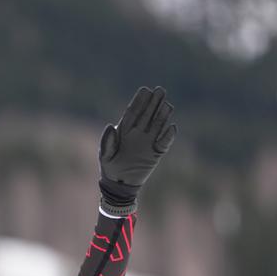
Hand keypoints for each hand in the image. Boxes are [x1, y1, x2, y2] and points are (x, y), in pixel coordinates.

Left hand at [98, 86, 176, 213]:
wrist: (119, 185)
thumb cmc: (109, 168)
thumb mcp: (105, 156)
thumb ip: (107, 141)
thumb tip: (110, 126)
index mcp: (124, 131)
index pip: (133, 112)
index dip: (139, 101)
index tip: (145, 90)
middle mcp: (137, 133)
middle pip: (147, 115)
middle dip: (153, 103)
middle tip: (160, 90)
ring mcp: (147, 142)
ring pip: (157, 125)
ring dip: (162, 115)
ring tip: (167, 104)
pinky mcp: (156, 153)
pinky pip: (164, 142)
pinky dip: (168, 136)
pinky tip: (172, 127)